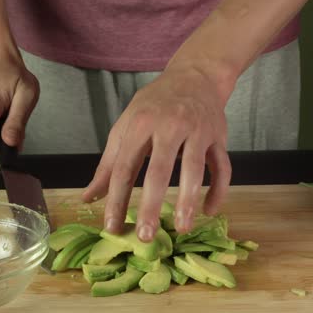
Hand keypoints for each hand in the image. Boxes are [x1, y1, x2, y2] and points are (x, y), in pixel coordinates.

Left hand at [81, 55, 233, 242]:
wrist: (195, 76)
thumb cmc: (155, 105)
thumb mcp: (126, 126)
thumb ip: (108, 164)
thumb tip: (89, 197)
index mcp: (141, 124)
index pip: (124, 167)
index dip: (116, 199)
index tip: (111, 227)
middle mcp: (169, 126)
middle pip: (158, 170)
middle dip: (150, 205)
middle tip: (144, 236)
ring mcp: (197, 130)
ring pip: (194, 169)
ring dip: (188, 200)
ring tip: (181, 227)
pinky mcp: (219, 137)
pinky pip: (223, 167)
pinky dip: (218, 190)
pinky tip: (209, 211)